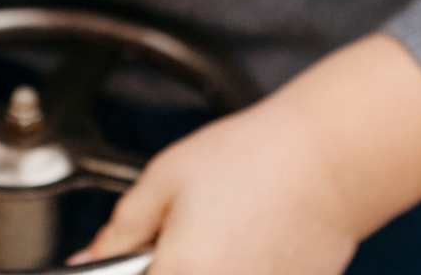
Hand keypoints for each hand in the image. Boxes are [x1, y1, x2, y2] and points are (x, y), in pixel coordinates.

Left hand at [72, 100, 357, 274]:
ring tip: (222, 234)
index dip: (130, 266)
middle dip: (168, 262)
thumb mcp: (168, 176)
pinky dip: (243, 267)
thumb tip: (89, 260)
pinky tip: (251, 245)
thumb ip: (121, 228)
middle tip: (177, 241)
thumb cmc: (256, 157)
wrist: (331, 157)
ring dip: (206, 264)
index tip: (134, 255)